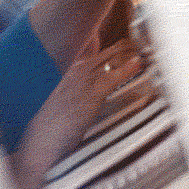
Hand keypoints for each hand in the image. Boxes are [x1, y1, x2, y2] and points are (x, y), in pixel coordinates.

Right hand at [8, 37, 148, 188]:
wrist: (41, 141)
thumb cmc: (54, 125)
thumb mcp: (68, 100)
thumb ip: (84, 90)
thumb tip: (101, 88)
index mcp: (73, 71)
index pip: (101, 52)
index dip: (121, 48)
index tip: (134, 47)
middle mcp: (79, 71)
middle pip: (111, 51)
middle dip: (130, 47)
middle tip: (146, 47)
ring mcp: (85, 80)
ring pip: (114, 59)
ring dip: (132, 54)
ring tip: (148, 52)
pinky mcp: (91, 94)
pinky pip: (114, 76)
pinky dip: (129, 68)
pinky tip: (139, 63)